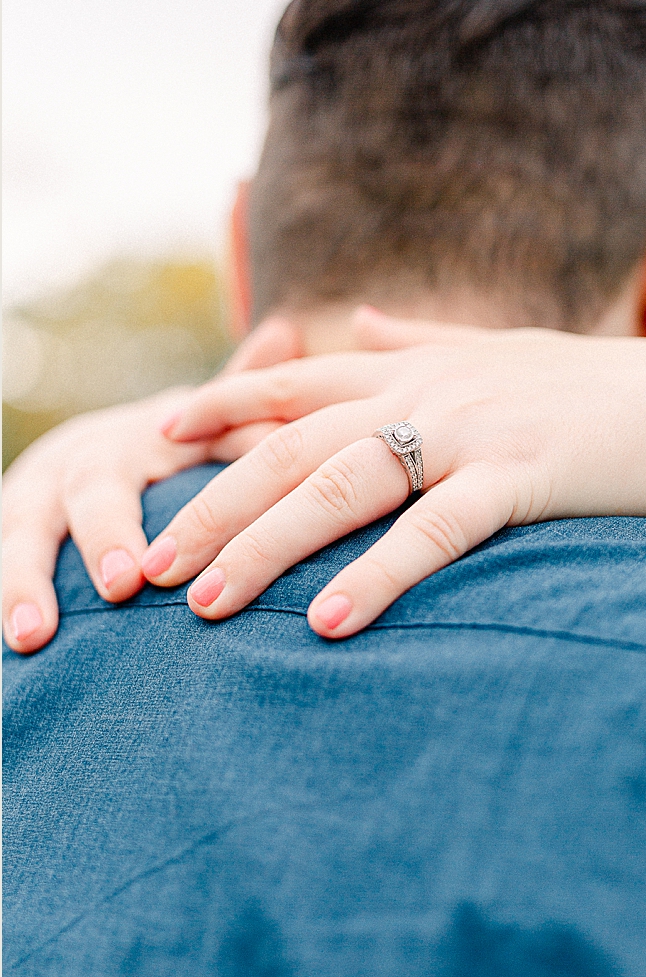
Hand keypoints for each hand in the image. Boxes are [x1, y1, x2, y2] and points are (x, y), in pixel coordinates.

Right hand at [1, 318, 303, 652]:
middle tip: (126, 583)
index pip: (185, 443)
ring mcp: (42, 490)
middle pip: (94, 487)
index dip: (207, 471)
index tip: (236, 503)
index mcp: (154, 428)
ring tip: (36, 634)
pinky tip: (16, 645)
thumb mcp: (212, 420)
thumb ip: (251, 397)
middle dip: (107, 535)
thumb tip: (287, 331)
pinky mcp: (12, 523)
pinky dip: (5, 598)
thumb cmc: (180, 446)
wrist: (99, 449)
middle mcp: (93, 454)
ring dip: (25, 582)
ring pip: (25, 528)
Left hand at [146, 308, 645, 639]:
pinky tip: (333, 622)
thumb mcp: (500, 351)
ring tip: (207, 606)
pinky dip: (380, 574)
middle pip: (296, 446)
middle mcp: (431, 393)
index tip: (161, 439)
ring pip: (344, 486)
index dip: (225, 405)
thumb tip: (362, 315)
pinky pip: (434, 530)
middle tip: (149, 568)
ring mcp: (473, 432)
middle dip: (216, 506)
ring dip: (267, 547)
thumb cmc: (594, 388)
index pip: (299, 380)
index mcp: (420, 368)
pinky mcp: (520, 477)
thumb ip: (421, 338)